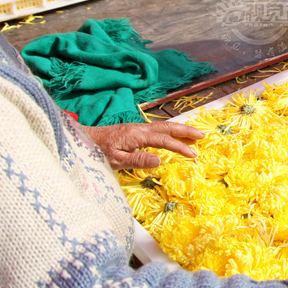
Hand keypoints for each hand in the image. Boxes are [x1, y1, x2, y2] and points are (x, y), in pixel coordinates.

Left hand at [85, 121, 204, 169]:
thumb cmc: (98, 152)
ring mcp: (137, 128)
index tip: (193, 154)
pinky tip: (174, 135)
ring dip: (180, 130)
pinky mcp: (134, 131)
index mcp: (136, 135)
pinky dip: (170, 131)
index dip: (180, 147)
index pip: (164, 140)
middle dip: (186, 131)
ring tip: (195, 135)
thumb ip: (138, 160)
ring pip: (163, 126)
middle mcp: (139, 128)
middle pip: (167, 127)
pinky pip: (157, 129)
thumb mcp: (116, 161)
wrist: (84, 139)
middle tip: (203, 136)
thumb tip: (159, 160)